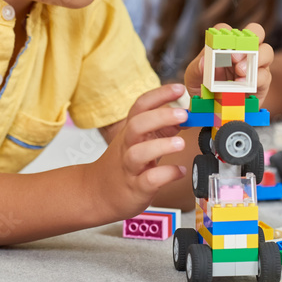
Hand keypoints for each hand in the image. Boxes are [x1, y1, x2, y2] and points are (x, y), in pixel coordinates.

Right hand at [88, 84, 188, 218]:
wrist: (97, 193)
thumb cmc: (123, 164)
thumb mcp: (139, 141)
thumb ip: (160, 129)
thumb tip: (185, 117)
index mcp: (130, 130)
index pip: (141, 105)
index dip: (160, 95)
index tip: (180, 88)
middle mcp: (127, 146)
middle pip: (137, 124)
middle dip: (161, 116)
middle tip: (183, 114)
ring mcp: (130, 167)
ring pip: (139, 153)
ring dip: (161, 146)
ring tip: (181, 143)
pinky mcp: (135, 188)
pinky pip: (149, 180)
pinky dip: (166, 174)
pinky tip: (180, 171)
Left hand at [183, 22, 273, 104]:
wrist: (213, 113)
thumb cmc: (204, 91)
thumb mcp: (193, 79)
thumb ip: (196, 68)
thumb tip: (204, 61)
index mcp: (223, 46)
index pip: (226, 30)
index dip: (224, 33)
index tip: (220, 44)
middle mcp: (242, 51)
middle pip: (256, 31)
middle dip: (249, 38)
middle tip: (235, 55)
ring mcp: (254, 65)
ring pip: (267, 51)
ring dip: (255, 58)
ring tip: (240, 71)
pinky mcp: (262, 82)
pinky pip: (265, 75)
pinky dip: (255, 78)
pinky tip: (243, 85)